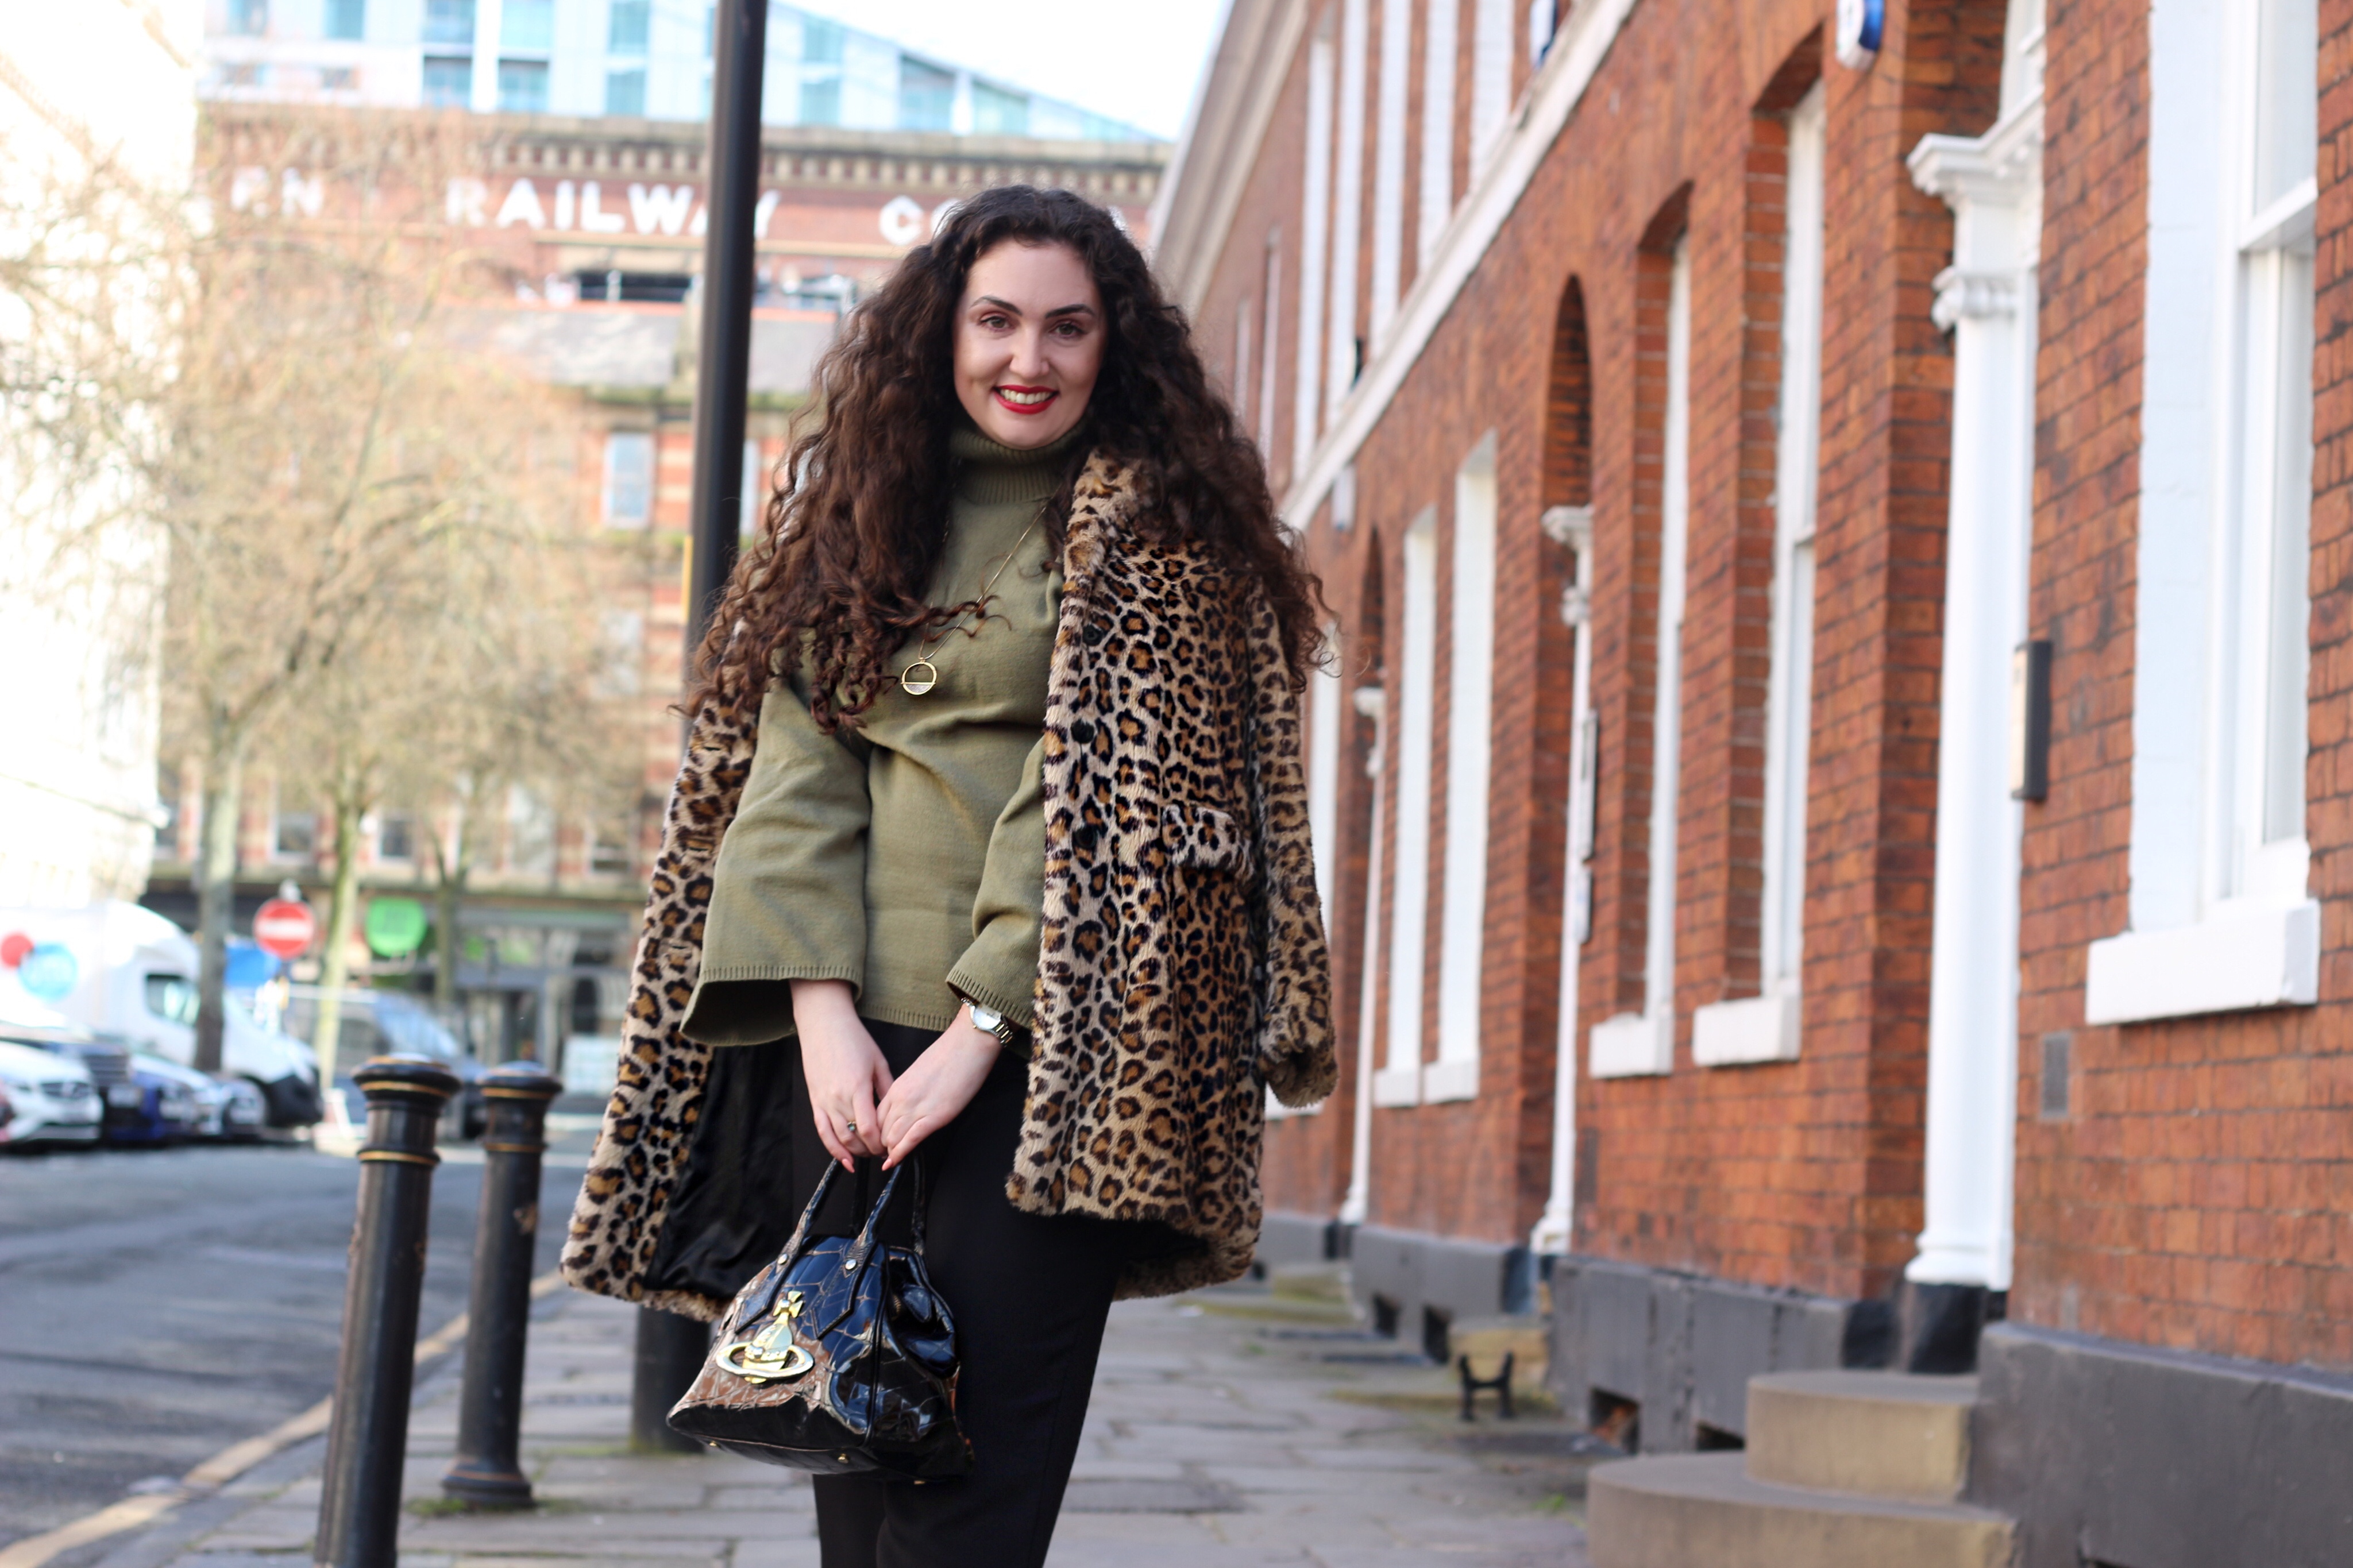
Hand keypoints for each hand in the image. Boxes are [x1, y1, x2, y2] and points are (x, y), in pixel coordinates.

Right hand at [790, 979, 891, 1169]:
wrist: (824, 1025)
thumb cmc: (854, 1039)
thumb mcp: (878, 1062)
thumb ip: (887, 1088)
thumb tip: (897, 1111)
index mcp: (857, 1088)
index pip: (868, 1128)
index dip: (880, 1143)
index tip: (890, 1146)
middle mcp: (838, 1098)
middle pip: (854, 1137)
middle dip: (870, 1150)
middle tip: (883, 1152)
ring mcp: (824, 1101)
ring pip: (838, 1138)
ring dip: (853, 1152)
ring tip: (866, 1156)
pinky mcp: (814, 1101)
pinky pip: (822, 1130)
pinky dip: (832, 1148)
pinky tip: (843, 1159)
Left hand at [874, 1008, 1000, 1167]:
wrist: (968, 1045)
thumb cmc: (949, 1054)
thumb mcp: (920, 1073)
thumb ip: (910, 1090)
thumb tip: (910, 1105)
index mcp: (897, 1086)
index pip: (877, 1116)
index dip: (876, 1132)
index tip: (879, 1141)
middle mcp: (901, 1098)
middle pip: (881, 1129)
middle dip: (880, 1145)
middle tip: (883, 1155)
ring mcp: (917, 1108)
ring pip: (892, 1137)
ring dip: (889, 1151)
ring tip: (890, 1161)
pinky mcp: (934, 1117)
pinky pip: (910, 1140)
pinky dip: (900, 1153)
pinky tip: (895, 1162)